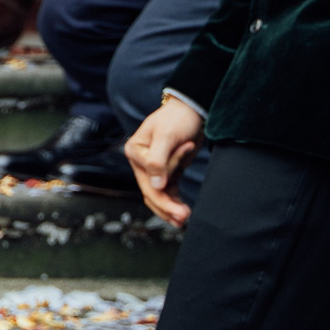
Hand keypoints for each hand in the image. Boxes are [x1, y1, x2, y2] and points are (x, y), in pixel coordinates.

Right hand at [125, 98, 203, 226]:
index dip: (163, 194)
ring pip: (159, 195)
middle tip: (183, 218)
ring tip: (184, 220)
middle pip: (151, 191)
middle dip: (167, 206)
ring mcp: (154, 168)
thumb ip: (158, 161)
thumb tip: (156, 186)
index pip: (148, 180)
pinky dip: (175, 201)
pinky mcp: (168, 171)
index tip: (182, 201)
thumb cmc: (178, 118)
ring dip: (170, 208)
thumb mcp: (167, 136)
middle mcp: (142, 161)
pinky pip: (169, 191)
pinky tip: (183, 211)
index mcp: (136, 152)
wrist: (193, 110)